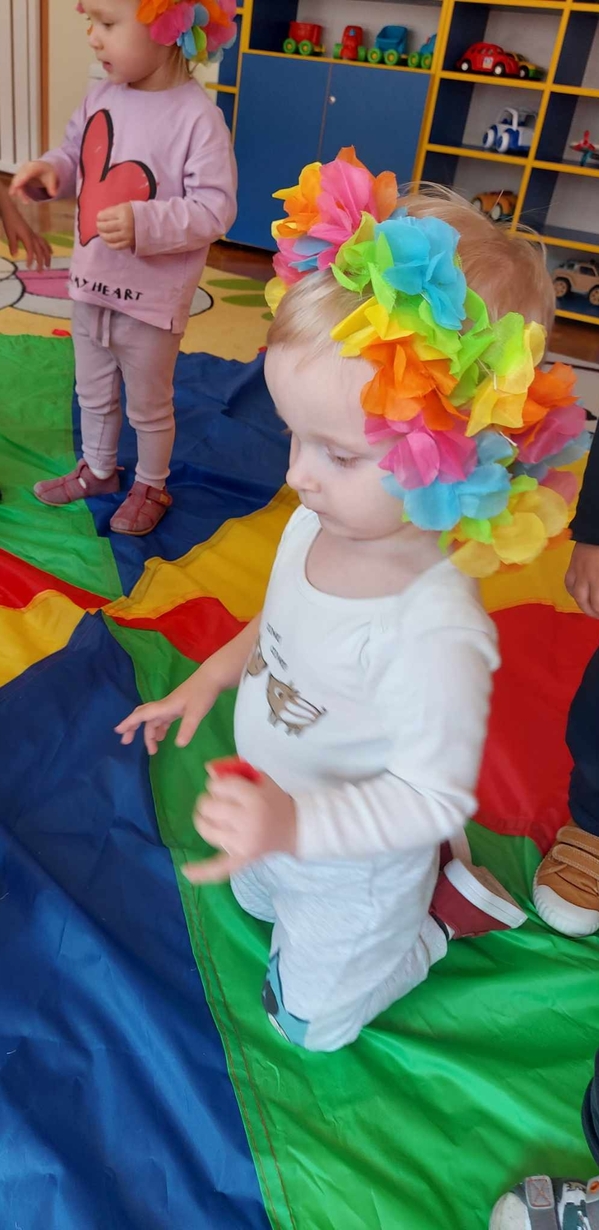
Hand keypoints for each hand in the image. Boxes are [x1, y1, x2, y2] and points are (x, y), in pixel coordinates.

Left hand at [0, 192, 51, 269]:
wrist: (11, 211)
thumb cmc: (10, 221)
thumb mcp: (10, 233)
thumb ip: (13, 244)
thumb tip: (14, 256)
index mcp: (27, 236)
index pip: (31, 250)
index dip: (31, 259)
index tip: (29, 267)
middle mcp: (33, 236)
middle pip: (40, 250)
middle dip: (41, 261)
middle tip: (41, 271)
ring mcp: (34, 235)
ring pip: (44, 246)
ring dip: (47, 256)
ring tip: (48, 266)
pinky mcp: (34, 233)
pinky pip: (43, 241)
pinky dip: (47, 248)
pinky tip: (50, 252)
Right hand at [10, 160, 58, 203]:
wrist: (44, 167)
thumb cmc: (48, 172)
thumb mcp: (52, 178)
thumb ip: (52, 187)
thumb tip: (54, 195)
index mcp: (34, 167)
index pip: (27, 173)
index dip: (21, 179)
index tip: (17, 185)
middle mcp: (25, 168)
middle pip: (19, 177)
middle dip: (18, 187)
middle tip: (20, 198)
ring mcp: (21, 172)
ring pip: (16, 181)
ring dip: (18, 191)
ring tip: (26, 202)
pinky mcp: (20, 177)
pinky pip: (16, 183)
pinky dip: (15, 190)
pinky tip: (14, 195)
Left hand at [97, 203, 134, 250]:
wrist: (151, 222)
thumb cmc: (136, 212)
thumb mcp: (124, 206)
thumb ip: (112, 211)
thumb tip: (100, 217)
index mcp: (122, 213)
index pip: (104, 216)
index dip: (99, 216)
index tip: (99, 217)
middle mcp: (124, 225)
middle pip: (105, 227)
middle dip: (99, 226)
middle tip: (99, 225)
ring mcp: (126, 235)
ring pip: (108, 238)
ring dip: (102, 235)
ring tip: (102, 232)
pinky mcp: (129, 243)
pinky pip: (115, 246)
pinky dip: (108, 244)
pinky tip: (107, 240)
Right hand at [115, 666, 220, 754]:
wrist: (213, 678)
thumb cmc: (203, 693)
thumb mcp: (196, 712)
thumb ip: (187, 728)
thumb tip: (178, 745)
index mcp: (164, 707)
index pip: (142, 715)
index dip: (129, 722)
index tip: (118, 731)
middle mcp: (164, 706)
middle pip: (143, 717)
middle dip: (133, 728)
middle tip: (126, 742)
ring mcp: (170, 707)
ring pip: (154, 721)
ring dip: (150, 733)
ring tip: (152, 750)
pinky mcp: (178, 708)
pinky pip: (163, 720)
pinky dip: (160, 729)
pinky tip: (162, 738)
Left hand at [183, 766, 296, 884]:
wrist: (295, 828)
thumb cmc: (274, 800)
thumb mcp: (260, 779)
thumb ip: (234, 772)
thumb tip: (208, 769)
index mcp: (254, 798)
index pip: (219, 786)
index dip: (217, 784)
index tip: (226, 787)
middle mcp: (247, 821)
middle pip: (209, 806)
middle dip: (209, 800)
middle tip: (220, 802)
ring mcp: (243, 843)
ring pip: (207, 828)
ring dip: (204, 820)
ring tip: (212, 817)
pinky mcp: (241, 858)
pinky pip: (219, 868)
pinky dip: (201, 871)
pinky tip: (185, 870)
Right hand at [565, 543, 598, 617]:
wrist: (595, 529)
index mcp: (597, 578)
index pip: (597, 603)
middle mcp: (585, 578)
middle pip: (584, 603)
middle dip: (592, 613)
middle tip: (597, 616)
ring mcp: (576, 572)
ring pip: (575, 595)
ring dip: (582, 605)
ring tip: (589, 608)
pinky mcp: (571, 566)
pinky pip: (569, 583)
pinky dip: (573, 592)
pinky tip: (578, 594)